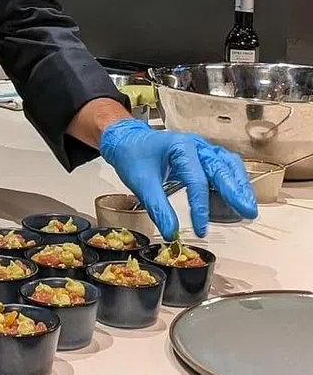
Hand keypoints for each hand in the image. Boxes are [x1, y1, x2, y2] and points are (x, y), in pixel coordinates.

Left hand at [99, 118, 257, 238]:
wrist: (126, 140)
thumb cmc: (133, 156)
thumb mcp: (141, 183)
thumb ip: (158, 208)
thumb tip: (172, 233)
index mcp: (180, 147)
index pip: (197, 180)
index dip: (200, 207)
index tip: (201, 229)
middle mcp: (195, 145)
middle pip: (221, 167)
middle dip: (236, 191)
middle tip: (248, 212)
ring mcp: (201, 149)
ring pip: (228, 164)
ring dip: (240, 184)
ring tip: (248, 207)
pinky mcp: (203, 156)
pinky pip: (224, 166)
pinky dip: (233, 181)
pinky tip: (236, 198)